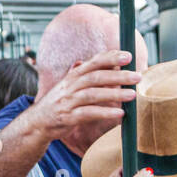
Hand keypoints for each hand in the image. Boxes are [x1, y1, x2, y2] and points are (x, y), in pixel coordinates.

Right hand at [27, 50, 141, 141]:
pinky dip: (104, 113)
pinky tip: (119, 114)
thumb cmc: (62, 102)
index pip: (94, 62)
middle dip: (118, 75)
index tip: (128, 55)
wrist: (38, 121)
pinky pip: (88, 114)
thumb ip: (90, 75)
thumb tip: (113, 65)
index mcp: (74, 75)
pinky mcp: (68, 117)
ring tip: (132, 95)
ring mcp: (69, 101)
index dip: (111, 57)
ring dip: (114, 93)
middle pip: (96, 76)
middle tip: (137, 76)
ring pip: (93, 94)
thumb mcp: (73, 85)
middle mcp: (71, 85)